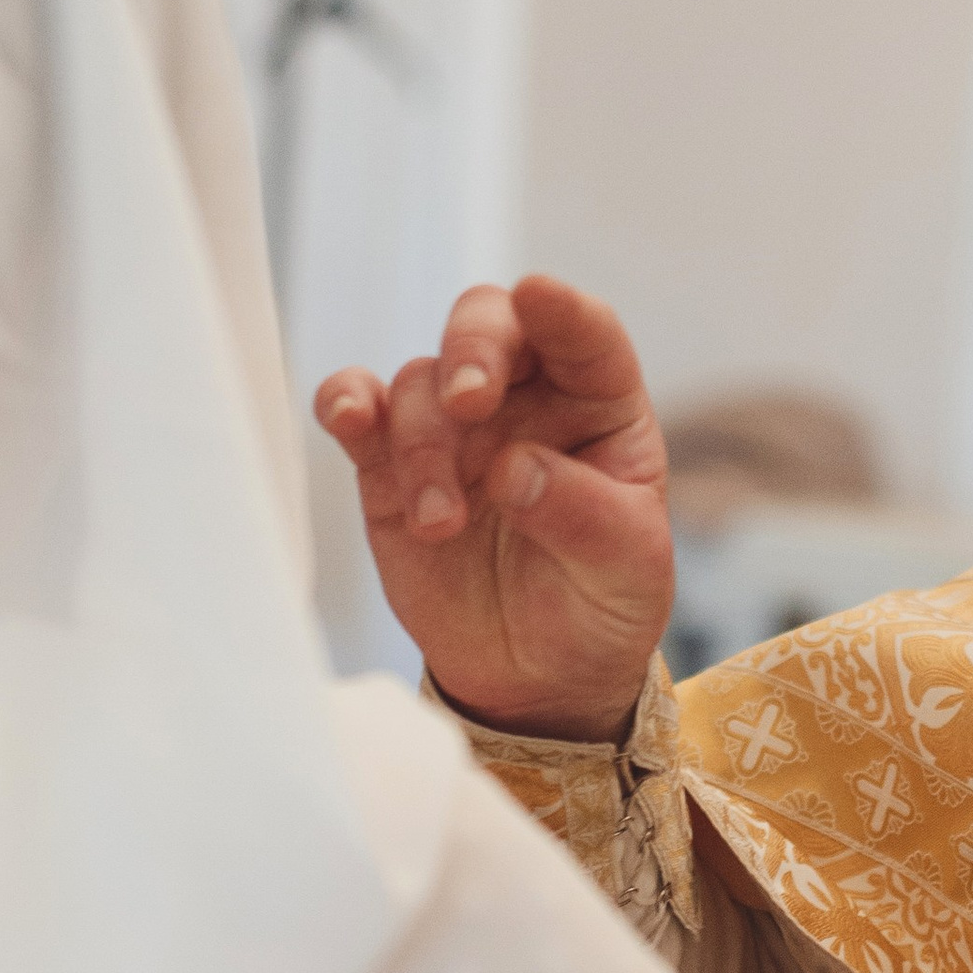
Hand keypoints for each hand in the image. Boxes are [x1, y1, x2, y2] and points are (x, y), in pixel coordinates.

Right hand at [314, 275, 673, 739]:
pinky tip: (349, 418)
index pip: (585, 335)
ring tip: (442, 525)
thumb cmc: (600, 604)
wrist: (536, 676)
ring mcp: (453, 428)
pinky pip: (357, 409)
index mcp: (600, 404)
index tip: (539, 295)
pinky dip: (345, 402)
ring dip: (423, 443)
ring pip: (419, 382)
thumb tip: (513, 468)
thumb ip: (581, 513)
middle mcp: (524, 397)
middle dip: (473, 349)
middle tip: (469, 404)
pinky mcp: (388, 466)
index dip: (563, 309)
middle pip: (488, 325)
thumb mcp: (627, 567)